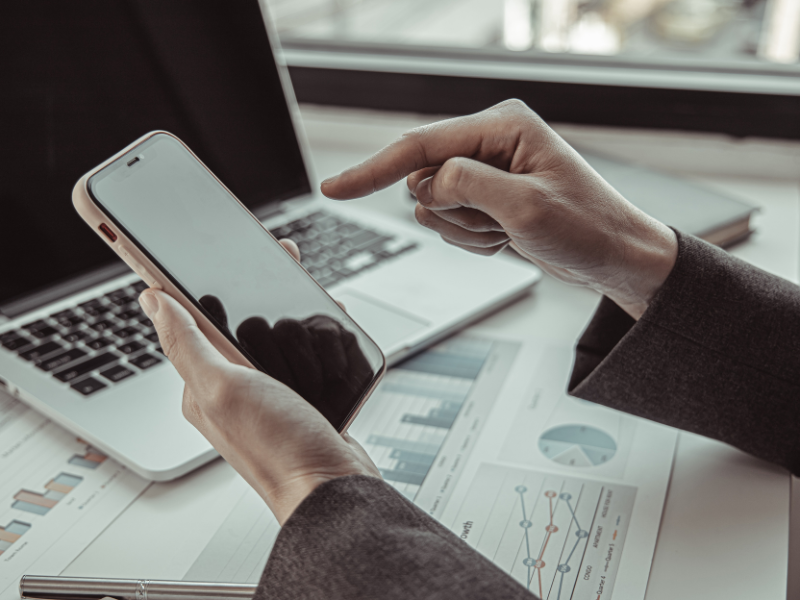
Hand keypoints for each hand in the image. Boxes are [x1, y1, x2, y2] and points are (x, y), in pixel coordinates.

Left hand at [139, 240, 379, 524]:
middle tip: (287, 280)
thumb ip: (186, 342)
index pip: (198, 317)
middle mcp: (232, 387)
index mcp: (202, 382)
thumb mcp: (223, 387)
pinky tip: (330, 341)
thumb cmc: (278, 448)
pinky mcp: (300, 401)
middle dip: (267, 301)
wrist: (333, 488)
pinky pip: (306, 358)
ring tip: (315, 323)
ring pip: (280, 336)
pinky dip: (320, 344)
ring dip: (299, 324)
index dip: (213, 281)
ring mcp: (268, 394)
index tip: (236, 252)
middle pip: (244, 322)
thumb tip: (151, 299)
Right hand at [321, 99, 677, 317]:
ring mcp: (488, 172)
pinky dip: (473, 240)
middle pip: (425, 180)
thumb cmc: (587, 227)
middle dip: (453, 213)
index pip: (421, 147)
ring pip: (434, 206)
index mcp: (503, 126)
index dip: (373, 170)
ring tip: (508, 232)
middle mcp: (491, 143)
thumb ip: (467, 185)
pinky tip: (508, 238)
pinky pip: (451, 223)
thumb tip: (426, 183)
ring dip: (465, 230)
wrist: (616, 258)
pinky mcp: (487, 198)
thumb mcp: (526, 207)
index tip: (334, 189)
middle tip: (498, 224)